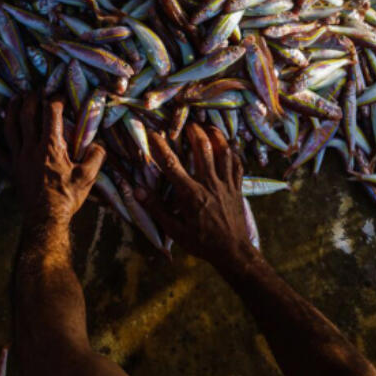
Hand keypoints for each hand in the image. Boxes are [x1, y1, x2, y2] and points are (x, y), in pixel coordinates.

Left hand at [4, 94, 105, 225]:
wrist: (46, 219)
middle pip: (27, 114)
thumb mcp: (88, 177)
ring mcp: (18, 157)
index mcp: (50, 146)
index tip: (60, 94)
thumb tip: (98, 144)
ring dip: (11, 109)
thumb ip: (96, 156)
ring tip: (14, 97)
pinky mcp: (11, 168)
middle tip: (36, 89)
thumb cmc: (67, 198)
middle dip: (32, 98)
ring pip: (10, 127)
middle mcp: (31, 147)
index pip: (51, 114)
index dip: (55, 99)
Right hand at [137, 124, 259, 273]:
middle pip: (203, 149)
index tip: (154, 133)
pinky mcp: (238, 188)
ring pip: (223, 152)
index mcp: (190, 194)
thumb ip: (156, 208)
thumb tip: (137, 191)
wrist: (233, 252)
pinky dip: (233, 153)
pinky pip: (237, 165)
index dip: (161, 146)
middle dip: (194, 132)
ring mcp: (226, 184)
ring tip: (209, 127)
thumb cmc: (201, 242)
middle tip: (188, 123)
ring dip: (216, 137)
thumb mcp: (175, 230)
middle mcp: (209, 184)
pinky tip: (229, 146)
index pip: (172, 164)